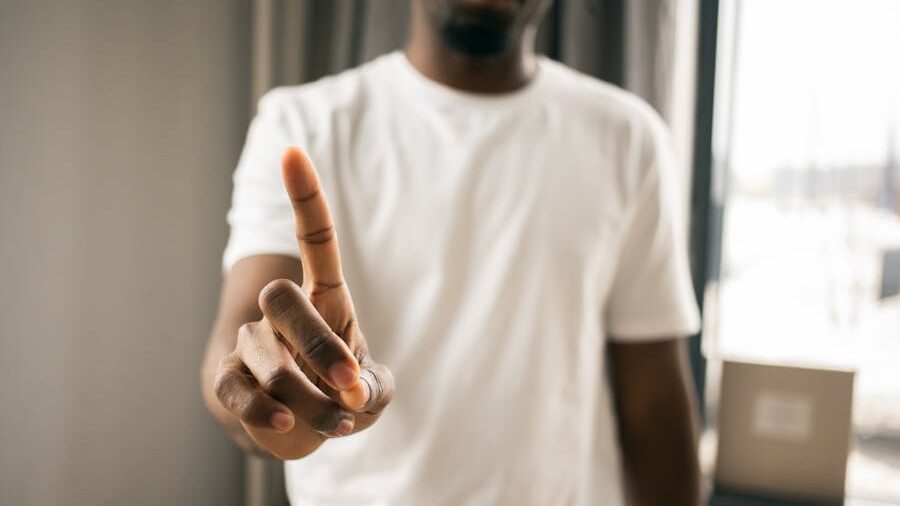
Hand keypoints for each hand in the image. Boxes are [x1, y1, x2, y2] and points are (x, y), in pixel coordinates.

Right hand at [213, 147, 393, 459]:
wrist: (299, 426)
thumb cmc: (341, 395)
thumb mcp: (371, 392)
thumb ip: (371, 390)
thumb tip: (348, 393)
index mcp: (325, 300)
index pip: (314, 241)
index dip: (305, 198)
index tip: (292, 152)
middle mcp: (282, 312)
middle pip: (282, 298)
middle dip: (318, 346)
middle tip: (349, 387)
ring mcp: (251, 342)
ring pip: (268, 357)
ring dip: (307, 398)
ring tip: (335, 424)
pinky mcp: (227, 379)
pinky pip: (237, 390)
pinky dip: (265, 411)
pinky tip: (288, 423)